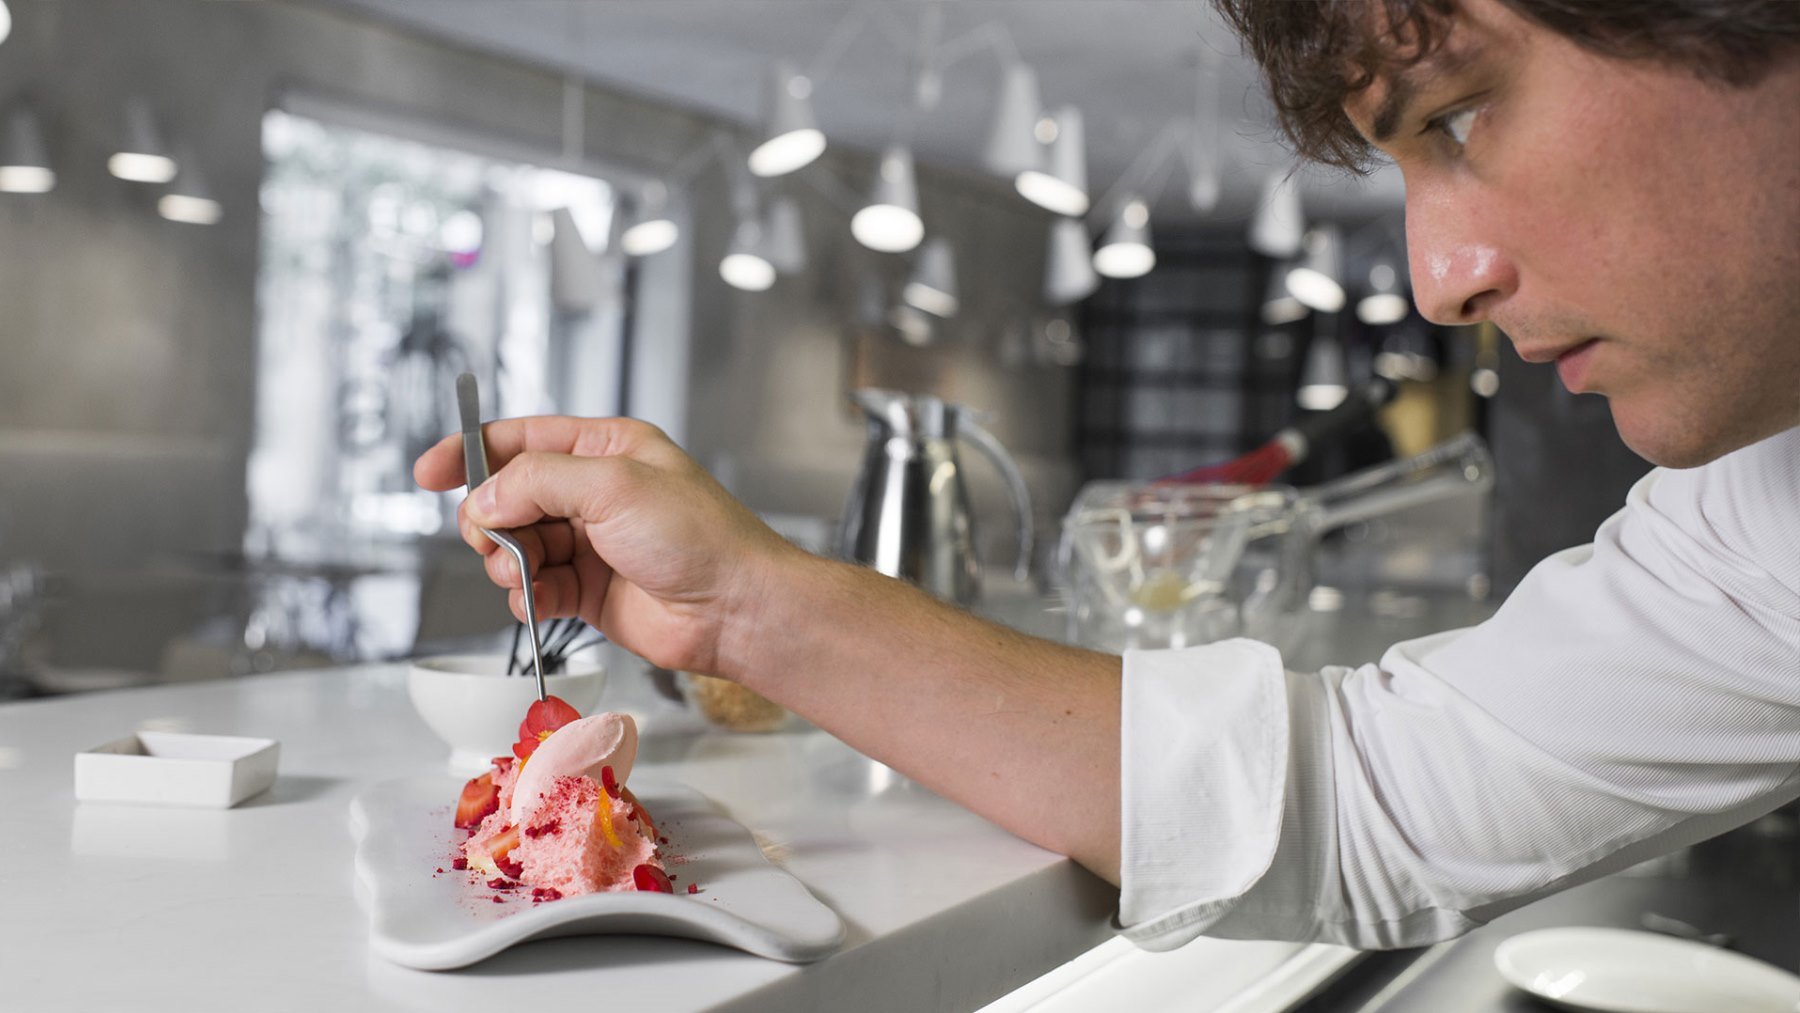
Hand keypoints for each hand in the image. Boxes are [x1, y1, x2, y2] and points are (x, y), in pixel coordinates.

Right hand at [413, 416, 801, 675]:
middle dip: (492, 520)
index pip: (521, 439)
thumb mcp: (613, 485)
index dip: (470, 452)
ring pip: (515, 547)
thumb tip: (484, 501)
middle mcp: (595, 493)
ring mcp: (590, 543)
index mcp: (605, 449)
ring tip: (527, 575)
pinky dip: (526, 597)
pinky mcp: (588, 591)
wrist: (735, 609)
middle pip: (509, 497)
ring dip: (509, 563)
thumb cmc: (699, 537)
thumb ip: (537, 482)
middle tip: (495, 539)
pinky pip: (532, 589)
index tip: (428, 472)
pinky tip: (541, 603)